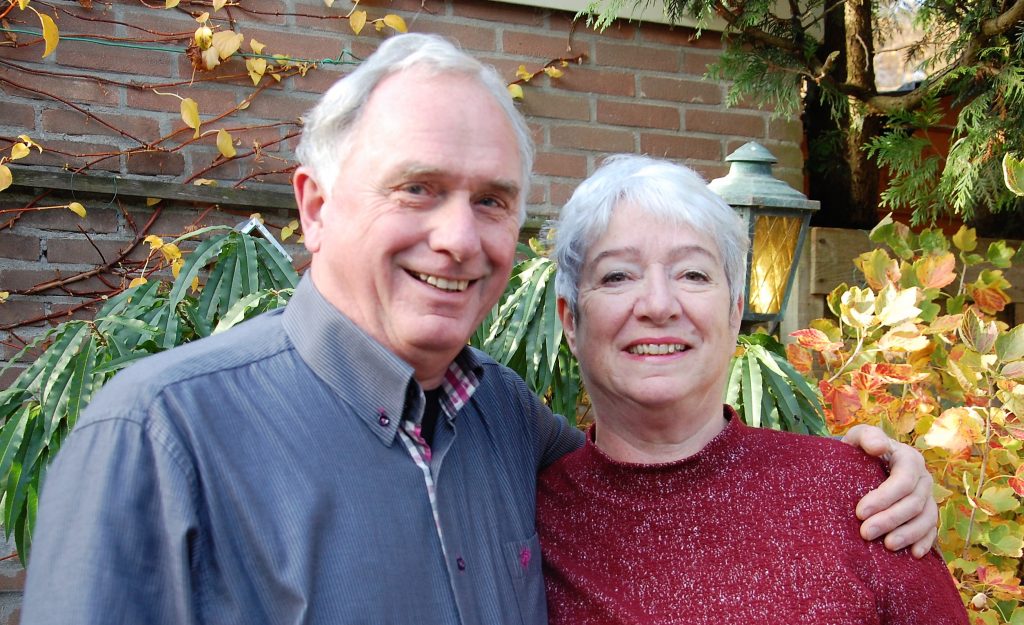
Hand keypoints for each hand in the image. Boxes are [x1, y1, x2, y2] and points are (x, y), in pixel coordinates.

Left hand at [841, 424, 937, 557]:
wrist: (864, 463)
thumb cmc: (860, 450)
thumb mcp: (859, 437)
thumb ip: (867, 437)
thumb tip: (879, 447)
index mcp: (909, 459)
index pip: (903, 480)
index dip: (884, 498)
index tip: (859, 512)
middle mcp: (923, 479)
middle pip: (914, 502)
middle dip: (890, 520)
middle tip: (865, 533)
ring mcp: (928, 497)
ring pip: (926, 518)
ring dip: (908, 534)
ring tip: (887, 546)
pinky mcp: (927, 514)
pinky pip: (932, 530)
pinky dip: (925, 542)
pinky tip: (914, 554)